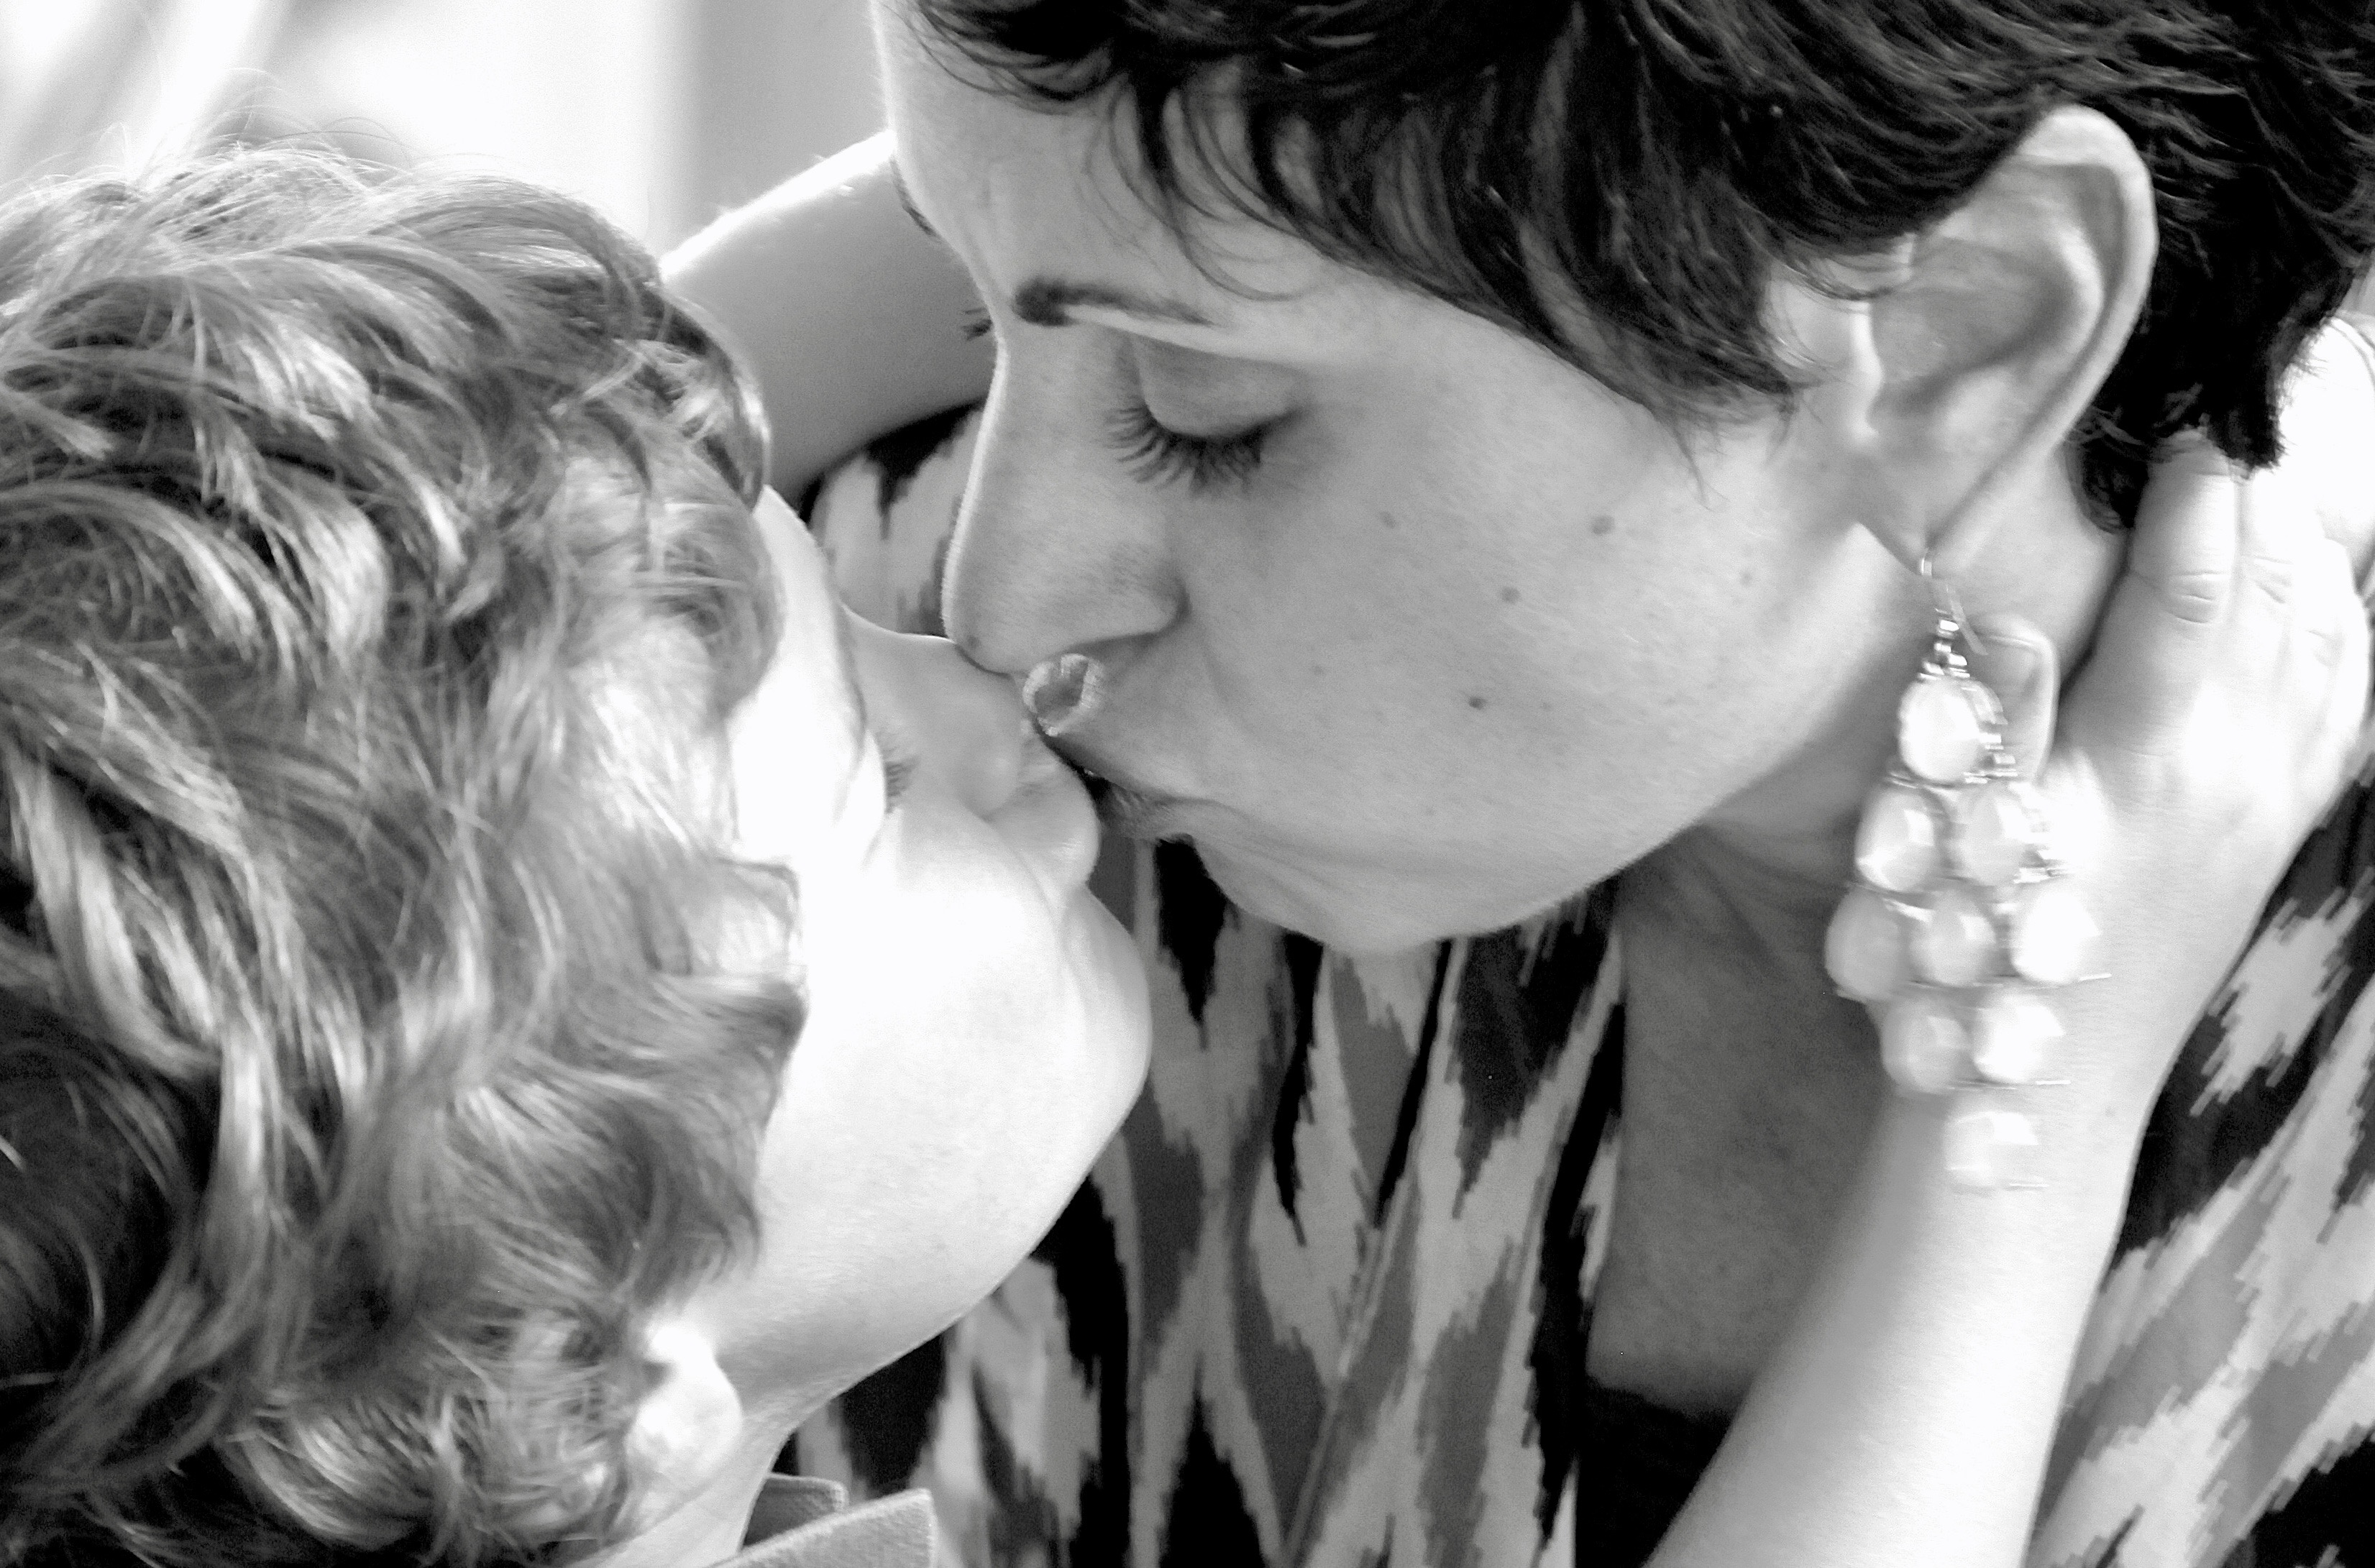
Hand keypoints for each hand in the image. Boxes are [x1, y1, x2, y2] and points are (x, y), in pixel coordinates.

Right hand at [1974, 441, 2367, 1118]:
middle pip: (2275, 602)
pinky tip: (2326, 593)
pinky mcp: (2278, 834)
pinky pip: (2348, 708)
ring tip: (2264, 494)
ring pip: (2324, 644)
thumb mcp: (1951, 845)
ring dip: (2305, 557)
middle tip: (2222, 434)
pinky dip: (2347, 634)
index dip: (2194, 506)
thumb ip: (1985, 725)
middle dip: (2258, 506)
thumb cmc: (1972, 962)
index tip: (2183, 434)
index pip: (2190, 601)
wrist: (2043, 1090)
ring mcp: (2267, 805)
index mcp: (2140, 764)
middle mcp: (2227, 773)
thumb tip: (2008, 620)